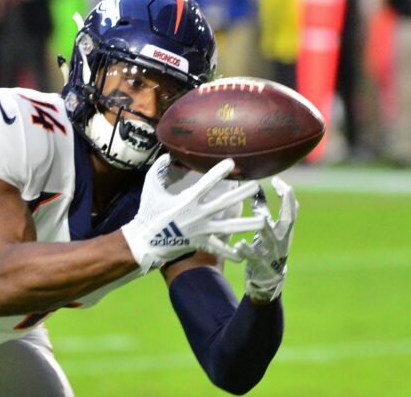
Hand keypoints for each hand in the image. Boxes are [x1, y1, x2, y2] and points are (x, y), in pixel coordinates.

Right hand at [121, 155, 265, 273]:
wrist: (146, 241)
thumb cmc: (149, 212)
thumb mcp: (150, 188)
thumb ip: (159, 170)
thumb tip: (167, 155)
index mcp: (187, 200)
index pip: (207, 183)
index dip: (220, 172)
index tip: (232, 163)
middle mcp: (198, 215)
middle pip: (225, 203)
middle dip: (242, 194)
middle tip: (257, 186)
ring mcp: (201, 230)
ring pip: (229, 227)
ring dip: (247, 224)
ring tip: (264, 220)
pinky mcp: (200, 243)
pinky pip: (218, 248)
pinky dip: (230, 253)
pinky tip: (244, 255)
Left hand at [236, 177, 298, 301]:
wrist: (268, 281)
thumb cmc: (266, 249)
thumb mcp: (268, 230)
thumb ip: (263, 212)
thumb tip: (257, 189)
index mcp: (284, 231)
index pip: (291, 209)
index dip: (287, 194)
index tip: (277, 179)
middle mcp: (281, 240)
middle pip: (289, 220)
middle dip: (287, 204)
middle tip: (281, 189)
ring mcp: (272, 253)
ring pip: (271, 238)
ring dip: (266, 227)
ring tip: (261, 217)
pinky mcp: (260, 265)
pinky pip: (254, 257)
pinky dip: (247, 250)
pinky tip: (240, 244)